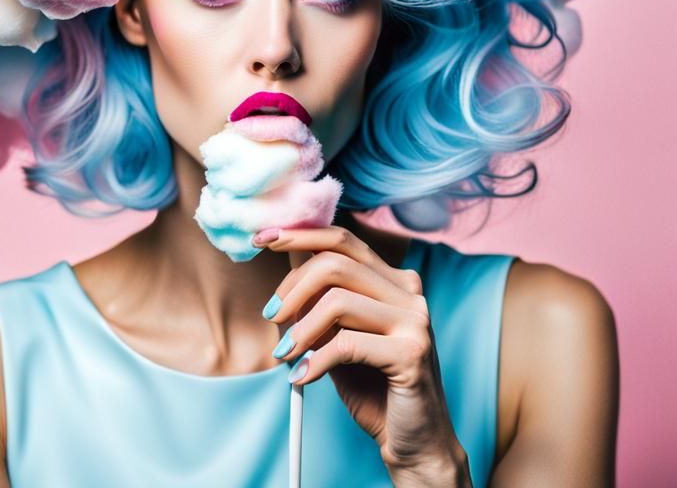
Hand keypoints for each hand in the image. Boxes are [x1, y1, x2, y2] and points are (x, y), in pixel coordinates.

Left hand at [253, 225, 470, 483]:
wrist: (413, 441)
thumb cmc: (373, 386)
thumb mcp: (338, 335)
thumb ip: (319, 301)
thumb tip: (283, 260)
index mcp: (394, 279)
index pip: (342, 239)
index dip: (299, 235)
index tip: (261, 239)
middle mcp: (409, 291)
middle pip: (334, 263)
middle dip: (291, 288)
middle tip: (271, 316)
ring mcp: (415, 319)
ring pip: (337, 300)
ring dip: (299, 328)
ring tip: (284, 353)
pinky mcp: (412, 352)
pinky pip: (347, 344)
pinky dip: (315, 360)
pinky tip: (302, 376)